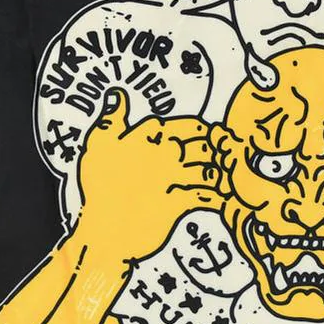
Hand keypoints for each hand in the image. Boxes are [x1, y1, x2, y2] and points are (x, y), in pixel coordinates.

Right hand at [75, 88, 226, 262]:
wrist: (102, 228)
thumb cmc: (99, 185)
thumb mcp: (98, 143)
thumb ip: (112, 117)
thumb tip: (117, 94)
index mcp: (148, 134)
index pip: (193, 125)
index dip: (205, 132)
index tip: (211, 140)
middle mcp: (164, 153)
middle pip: (208, 145)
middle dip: (220, 151)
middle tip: (225, 159)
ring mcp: (173, 178)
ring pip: (212, 169)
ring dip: (222, 174)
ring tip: (225, 178)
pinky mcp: (178, 203)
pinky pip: (209, 195)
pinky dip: (219, 197)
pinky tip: (222, 198)